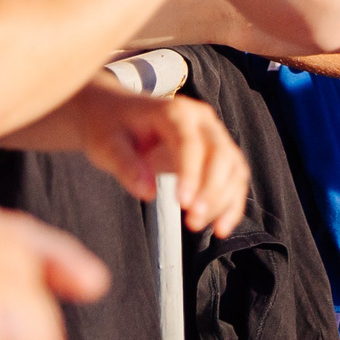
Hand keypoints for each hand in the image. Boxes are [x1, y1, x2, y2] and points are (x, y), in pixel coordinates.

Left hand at [58, 81, 250, 236]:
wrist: (115, 114)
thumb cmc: (109, 127)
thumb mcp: (106, 145)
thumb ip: (125, 166)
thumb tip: (147, 192)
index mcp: (174, 111)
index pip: (190, 142)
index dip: (191, 173)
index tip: (183, 203)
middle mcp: (200, 120)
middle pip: (220, 154)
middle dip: (212, 190)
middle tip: (193, 221)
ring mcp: (212, 135)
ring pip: (232, 168)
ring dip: (222, 200)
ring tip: (197, 225)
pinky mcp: (216, 154)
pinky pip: (234, 178)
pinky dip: (231, 203)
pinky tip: (220, 228)